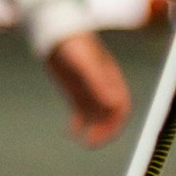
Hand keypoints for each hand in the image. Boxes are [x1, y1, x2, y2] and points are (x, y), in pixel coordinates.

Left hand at [42, 28, 129, 146]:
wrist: (54, 32)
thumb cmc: (73, 45)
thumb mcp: (85, 64)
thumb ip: (98, 83)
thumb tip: (113, 105)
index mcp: (111, 79)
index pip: (121, 106)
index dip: (116, 122)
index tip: (105, 134)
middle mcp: (103, 86)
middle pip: (110, 114)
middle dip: (105, 130)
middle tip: (92, 143)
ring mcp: (89, 89)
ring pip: (96, 115)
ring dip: (92, 129)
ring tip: (83, 141)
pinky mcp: (75, 91)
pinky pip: (80, 111)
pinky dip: (78, 123)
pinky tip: (70, 132)